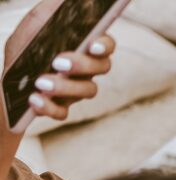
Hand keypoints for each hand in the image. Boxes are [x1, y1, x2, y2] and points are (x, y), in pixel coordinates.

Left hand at [5, 0, 115, 122]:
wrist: (6, 82)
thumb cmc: (25, 49)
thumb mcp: (34, 25)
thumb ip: (51, 12)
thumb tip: (66, 0)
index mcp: (84, 47)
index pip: (106, 44)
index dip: (105, 45)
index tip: (93, 45)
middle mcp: (87, 69)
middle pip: (103, 67)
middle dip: (83, 65)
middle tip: (59, 62)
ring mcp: (77, 91)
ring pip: (88, 91)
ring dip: (64, 87)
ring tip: (40, 82)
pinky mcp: (62, 109)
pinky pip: (63, 112)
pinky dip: (49, 107)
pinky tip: (34, 99)